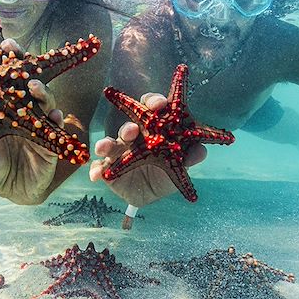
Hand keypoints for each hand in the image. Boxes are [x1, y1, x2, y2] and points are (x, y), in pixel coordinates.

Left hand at [0, 39, 64, 204]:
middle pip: (21, 77)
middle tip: (10, 45)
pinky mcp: (52, 139)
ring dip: (40, 90)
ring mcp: (38, 120)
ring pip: (43, 99)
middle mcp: (22, 106)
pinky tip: (56, 115)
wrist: (14, 189)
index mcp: (2, 105)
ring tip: (34, 86)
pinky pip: (56, 128)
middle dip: (17, 59)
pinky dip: (57, 119)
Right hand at [89, 93, 206, 207]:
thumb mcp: (179, 166)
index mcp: (151, 129)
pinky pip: (99, 167)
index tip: (159, 104)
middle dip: (127, 124)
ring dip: (106, 143)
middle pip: (128, 123)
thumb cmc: (164, 173)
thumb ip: (189, 158)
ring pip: (110, 143)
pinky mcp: (108, 168)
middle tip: (132, 128)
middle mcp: (133, 137)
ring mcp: (118, 152)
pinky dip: (96, 170)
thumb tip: (201, 151)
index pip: (151, 109)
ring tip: (106, 146)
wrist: (149, 196)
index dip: (153, 102)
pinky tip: (96, 175)